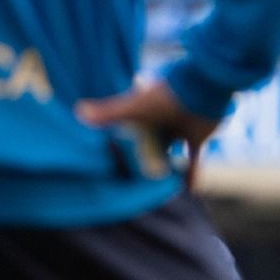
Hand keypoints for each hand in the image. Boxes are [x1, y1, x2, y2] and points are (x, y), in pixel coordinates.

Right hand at [76, 78, 220, 189]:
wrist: (202, 89)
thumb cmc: (166, 96)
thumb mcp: (134, 107)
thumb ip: (108, 112)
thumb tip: (78, 112)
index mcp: (144, 111)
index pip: (130, 128)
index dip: (123, 143)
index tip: (115, 160)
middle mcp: (161, 120)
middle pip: (150, 142)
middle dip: (145, 158)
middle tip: (135, 179)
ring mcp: (180, 128)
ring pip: (171, 152)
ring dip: (166, 169)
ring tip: (157, 190)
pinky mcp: (198, 137)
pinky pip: (194, 159)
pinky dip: (192, 174)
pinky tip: (187, 190)